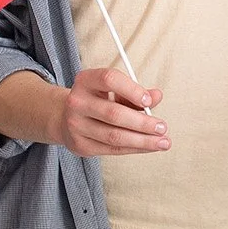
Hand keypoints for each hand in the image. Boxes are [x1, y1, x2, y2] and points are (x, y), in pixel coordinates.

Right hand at [54, 66, 169, 156]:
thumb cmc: (98, 100)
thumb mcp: (114, 90)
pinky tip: (148, 146)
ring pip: (114, 136)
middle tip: (163, 127)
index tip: (149, 101)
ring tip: (162, 141)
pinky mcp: (80, 145)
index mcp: (86, 80)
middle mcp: (77, 102)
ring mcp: (76, 125)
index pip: (109, 79)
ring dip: (142, 140)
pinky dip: (134, 148)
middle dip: (143, 122)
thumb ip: (136, 92)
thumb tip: (156, 96)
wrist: (65, 118)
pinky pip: (112, 149)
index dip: (132, 90)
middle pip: (114, 113)